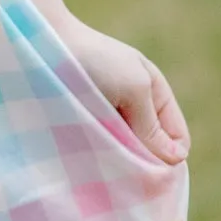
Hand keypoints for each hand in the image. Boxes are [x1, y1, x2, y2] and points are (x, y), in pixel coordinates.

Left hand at [58, 18, 189, 165]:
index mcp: (155, 96)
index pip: (177, 139)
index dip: (170, 159)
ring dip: (120, 164)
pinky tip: (91, 165)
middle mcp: (134, 110)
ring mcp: (109, 120)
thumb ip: (152, 125)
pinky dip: (100, 159)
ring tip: (107, 169)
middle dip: (144, 165)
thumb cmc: (95, 61)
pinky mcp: (84, 128)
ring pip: (126, 155)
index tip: (153, 172)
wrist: (43, 45)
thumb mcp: (134, 88)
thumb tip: (178, 160)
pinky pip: (101, 151)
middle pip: (152, 152)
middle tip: (127, 175)